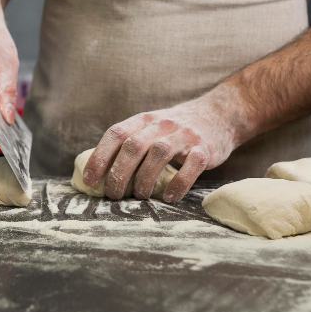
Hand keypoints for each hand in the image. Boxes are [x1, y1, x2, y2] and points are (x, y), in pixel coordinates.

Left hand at [81, 86, 248, 201]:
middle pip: (133, 146)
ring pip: (158, 154)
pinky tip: (170, 197)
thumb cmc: (176, 129)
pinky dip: (178, 183)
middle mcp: (162, 124)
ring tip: (141, 197)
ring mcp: (184, 135)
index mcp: (144, 120)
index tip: (90, 180)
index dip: (100, 156)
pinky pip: (191, 165)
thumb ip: (130, 142)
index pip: (116, 134)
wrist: (220, 114)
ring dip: (145, 180)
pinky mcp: (205, 148)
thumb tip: (100, 172)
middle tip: (114, 195)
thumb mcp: (151, 128)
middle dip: (119, 174)